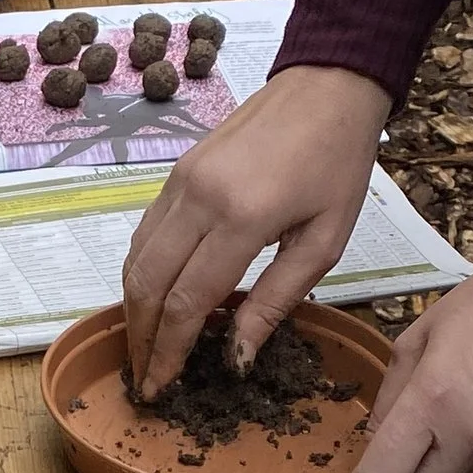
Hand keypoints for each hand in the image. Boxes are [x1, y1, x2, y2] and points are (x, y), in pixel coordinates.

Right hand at [121, 66, 388, 398]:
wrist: (326, 85)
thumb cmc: (337, 165)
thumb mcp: (324, 241)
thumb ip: (276, 300)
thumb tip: (237, 358)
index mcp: (243, 218)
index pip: (187, 302)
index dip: (170, 352)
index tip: (161, 387)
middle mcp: (199, 199)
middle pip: (148, 285)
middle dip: (141, 340)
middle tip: (145, 378)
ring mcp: (180, 182)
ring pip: (136, 260)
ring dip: (134, 310)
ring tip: (144, 348)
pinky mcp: (175, 173)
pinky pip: (145, 234)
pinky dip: (141, 275)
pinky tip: (153, 301)